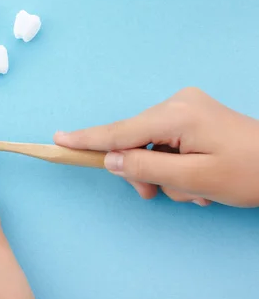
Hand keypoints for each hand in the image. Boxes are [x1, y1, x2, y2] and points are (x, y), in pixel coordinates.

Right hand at [54, 87, 258, 207]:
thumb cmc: (250, 172)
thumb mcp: (195, 179)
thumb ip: (146, 168)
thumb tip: (111, 159)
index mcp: (176, 114)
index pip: (119, 131)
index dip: (87, 140)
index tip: (58, 139)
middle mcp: (177, 103)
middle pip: (133, 140)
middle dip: (141, 171)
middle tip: (156, 195)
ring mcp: (185, 107)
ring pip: (149, 146)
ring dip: (162, 173)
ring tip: (191, 191)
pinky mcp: (191, 115)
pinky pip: (165, 143)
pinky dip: (173, 164)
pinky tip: (196, 180)